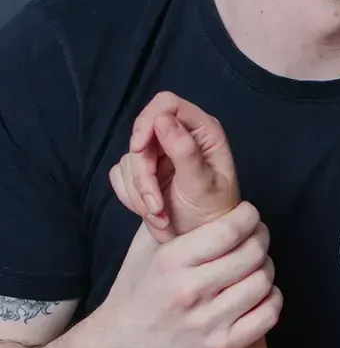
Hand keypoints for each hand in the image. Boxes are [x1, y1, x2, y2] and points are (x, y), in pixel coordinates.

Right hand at [87, 203, 281, 347]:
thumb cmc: (135, 297)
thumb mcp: (143, 253)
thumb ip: (170, 221)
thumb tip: (197, 193)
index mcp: (171, 262)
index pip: (229, 229)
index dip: (249, 217)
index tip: (249, 215)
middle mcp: (190, 291)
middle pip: (252, 253)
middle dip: (261, 239)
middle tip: (257, 237)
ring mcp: (207, 323)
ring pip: (263, 282)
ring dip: (266, 269)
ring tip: (257, 265)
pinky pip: (268, 315)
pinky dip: (272, 299)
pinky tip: (261, 294)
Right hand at [109, 93, 239, 242]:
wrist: (201, 244)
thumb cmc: (212, 215)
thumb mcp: (201, 185)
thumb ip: (184, 151)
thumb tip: (163, 119)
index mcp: (202, 132)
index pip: (167, 104)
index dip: (147, 121)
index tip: (138, 149)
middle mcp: (179, 137)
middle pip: (142, 134)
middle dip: (143, 172)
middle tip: (155, 203)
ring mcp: (159, 154)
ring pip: (129, 158)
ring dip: (139, 191)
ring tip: (160, 214)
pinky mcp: (144, 172)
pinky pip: (120, 174)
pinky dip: (131, 196)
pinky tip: (151, 212)